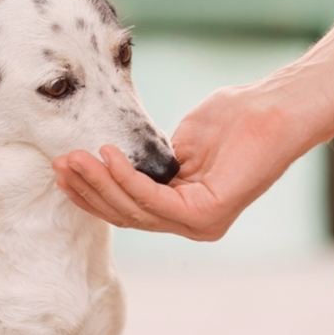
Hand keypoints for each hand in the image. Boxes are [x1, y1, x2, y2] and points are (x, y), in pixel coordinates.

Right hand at [52, 83, 312, 240]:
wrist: (274, 109)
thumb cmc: (236, 118)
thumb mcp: (180, 143)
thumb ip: (151, 162)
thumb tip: (118, 165)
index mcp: (186, 211)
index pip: (130, 210)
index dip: (94, 193)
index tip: (64, 171)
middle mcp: (194, 225)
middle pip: (127, 215)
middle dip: (89, 190)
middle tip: (59, 165)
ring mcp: (202, 224)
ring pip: (136, 209)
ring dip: (99, 183)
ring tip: (74, 158)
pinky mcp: (209, 214)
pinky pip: (155, 199)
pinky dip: (126, 178)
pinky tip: (107, 156)